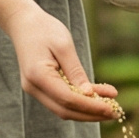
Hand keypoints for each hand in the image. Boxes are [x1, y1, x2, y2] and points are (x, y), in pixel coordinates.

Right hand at [5, 1, 121, 123]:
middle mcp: (33, 87)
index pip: (68, 99)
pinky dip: (79, 101)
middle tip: (115, 114)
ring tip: (110, 107)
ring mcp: (35, 89)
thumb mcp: (64, 46)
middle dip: (91, 114)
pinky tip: (98, 96)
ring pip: (63, 108)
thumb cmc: (44, 29)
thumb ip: (76, 72)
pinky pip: (61, 99)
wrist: (23, 23)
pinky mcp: (40, 88)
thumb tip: (89, 94)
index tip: (112, 109)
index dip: (91, 107)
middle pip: (65, 110)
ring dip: (87, 110)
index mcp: (38, 76)